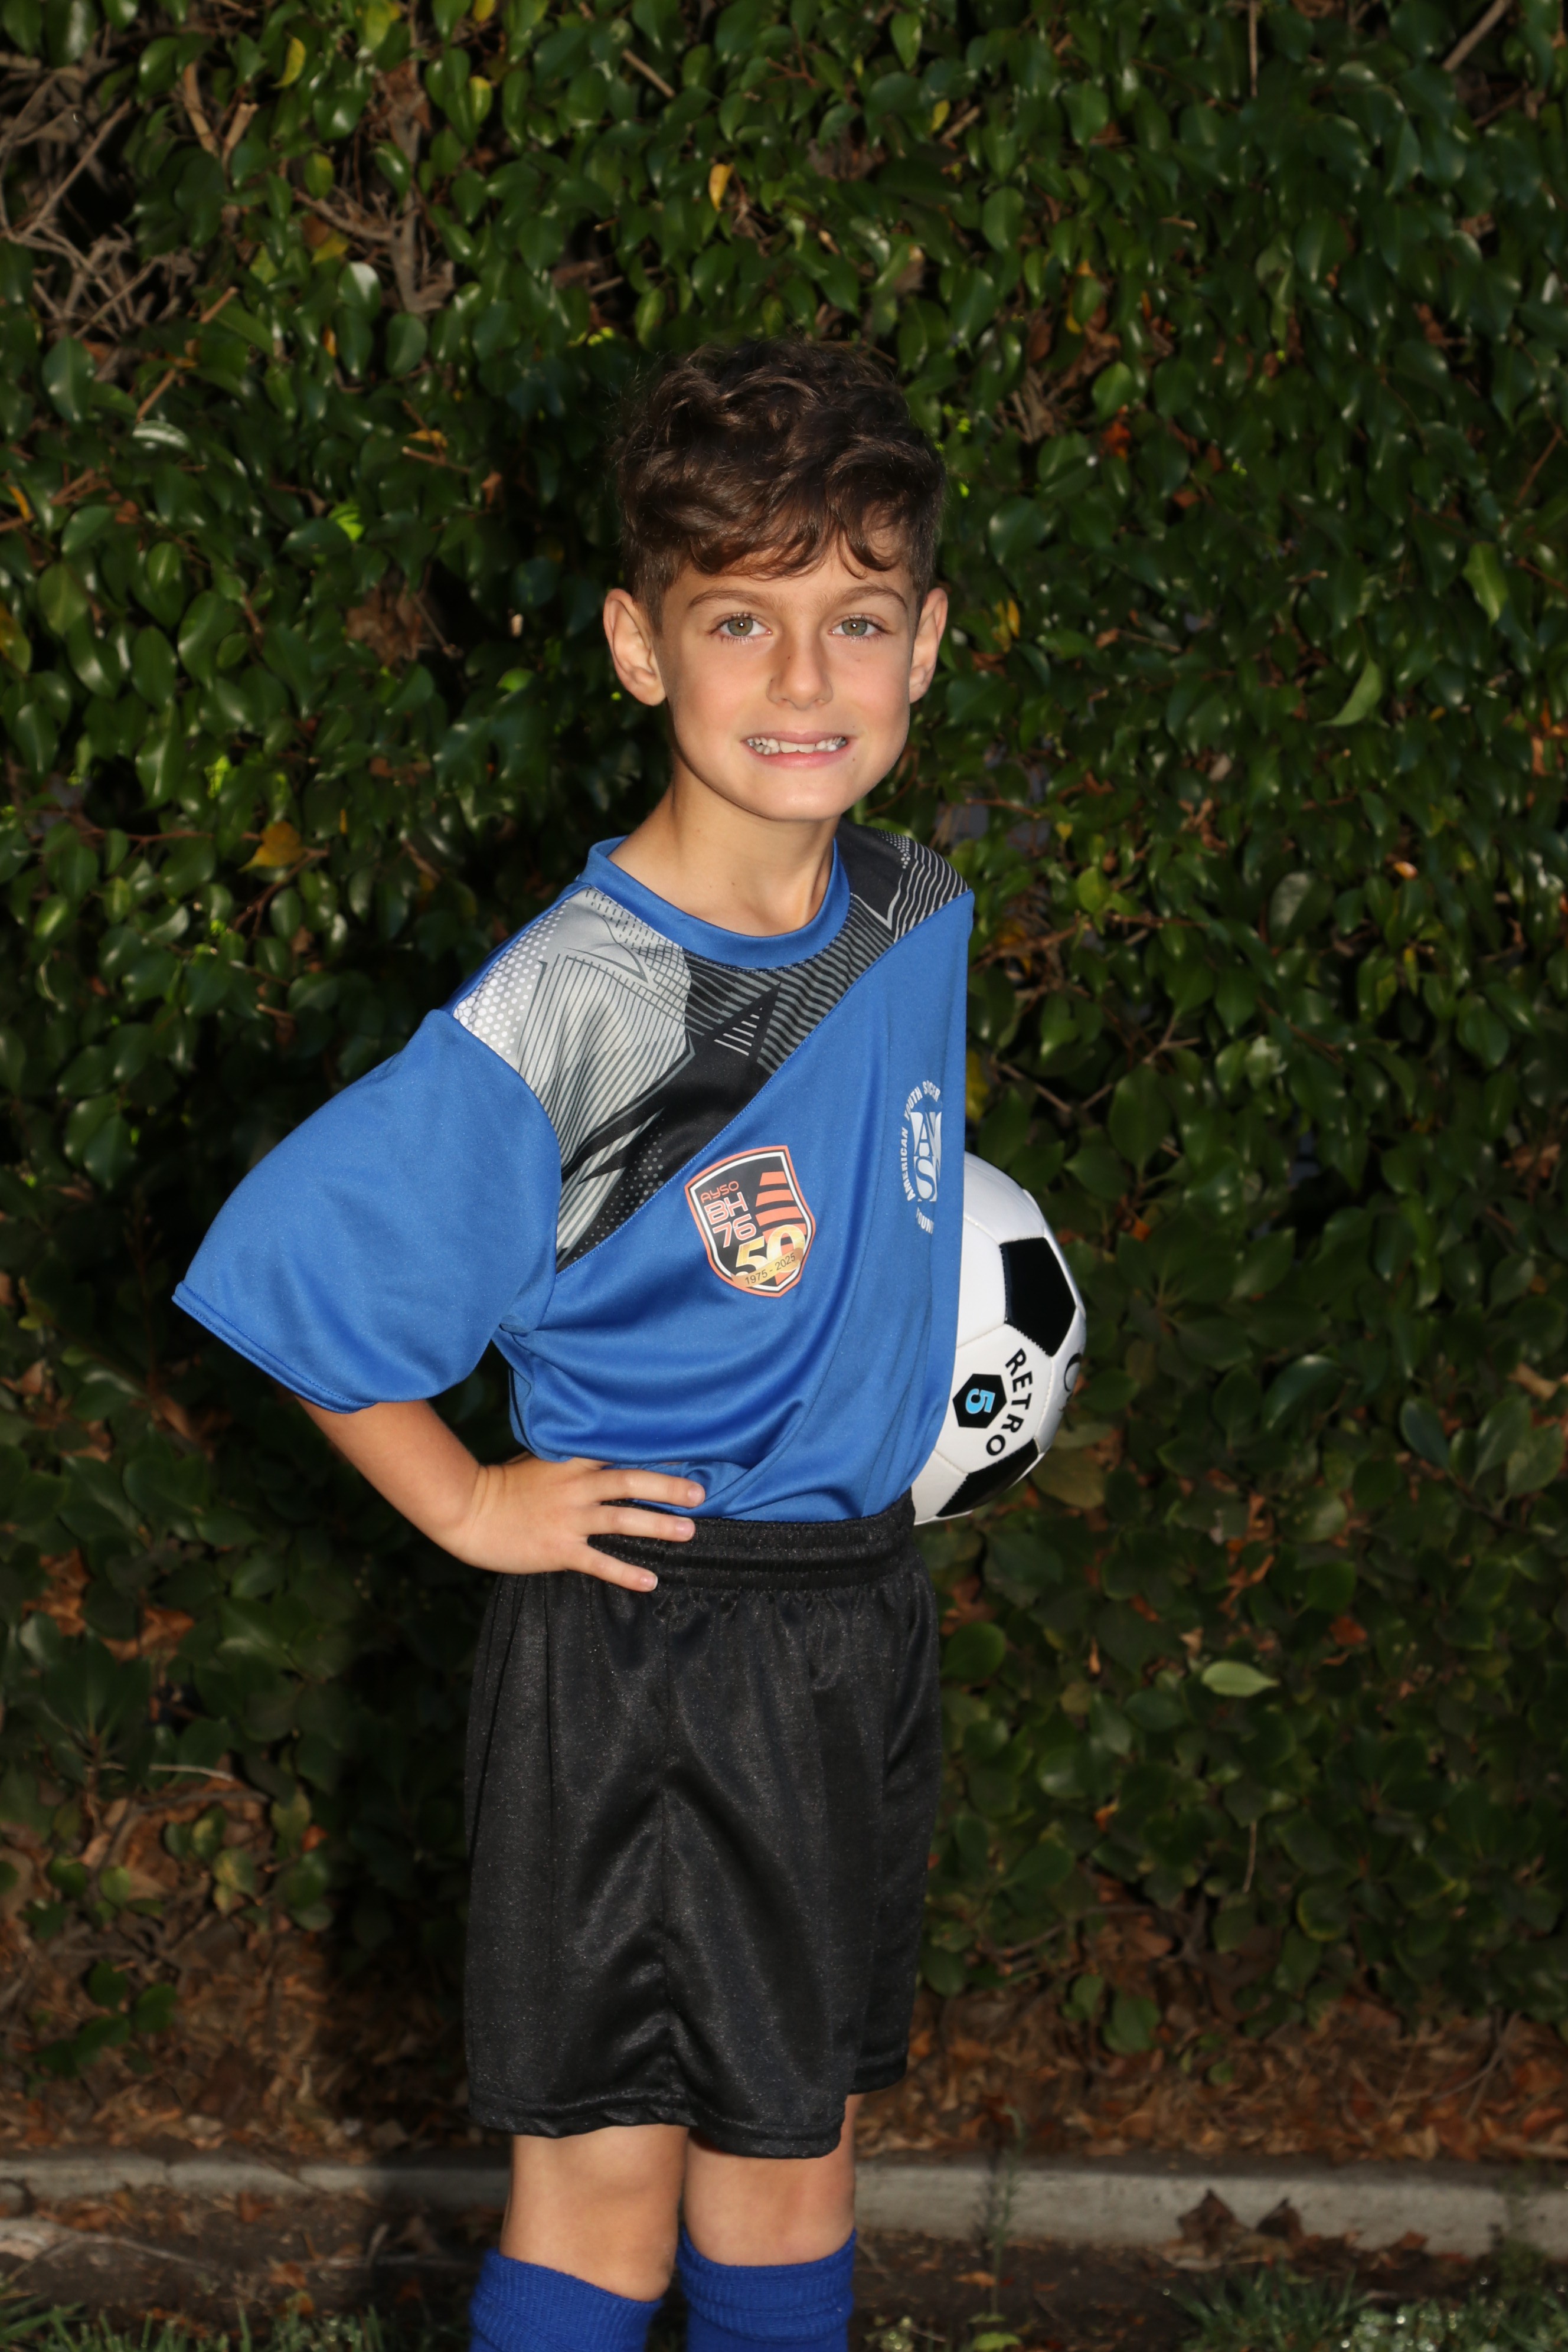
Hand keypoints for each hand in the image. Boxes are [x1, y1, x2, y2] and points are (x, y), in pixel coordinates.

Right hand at [453, 1453, 701, 1590]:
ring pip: (623, 1520)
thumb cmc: (501, 1485)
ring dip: (658, 1526)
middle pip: (631, 1482)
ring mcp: (568, 1519)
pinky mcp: (559, 1550)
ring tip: (689, 1531)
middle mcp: (575, 1488)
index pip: (619, 1453)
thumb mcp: (538, 1461)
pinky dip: (626, 1573)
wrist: (468, 1511)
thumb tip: (598, 1456)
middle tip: (699, 1493)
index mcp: (570, 1463)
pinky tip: (650, 1581)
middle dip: (668, 1487)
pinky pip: (600, 1563)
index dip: (653, 1453)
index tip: (686, 1453)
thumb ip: (569, 1460)